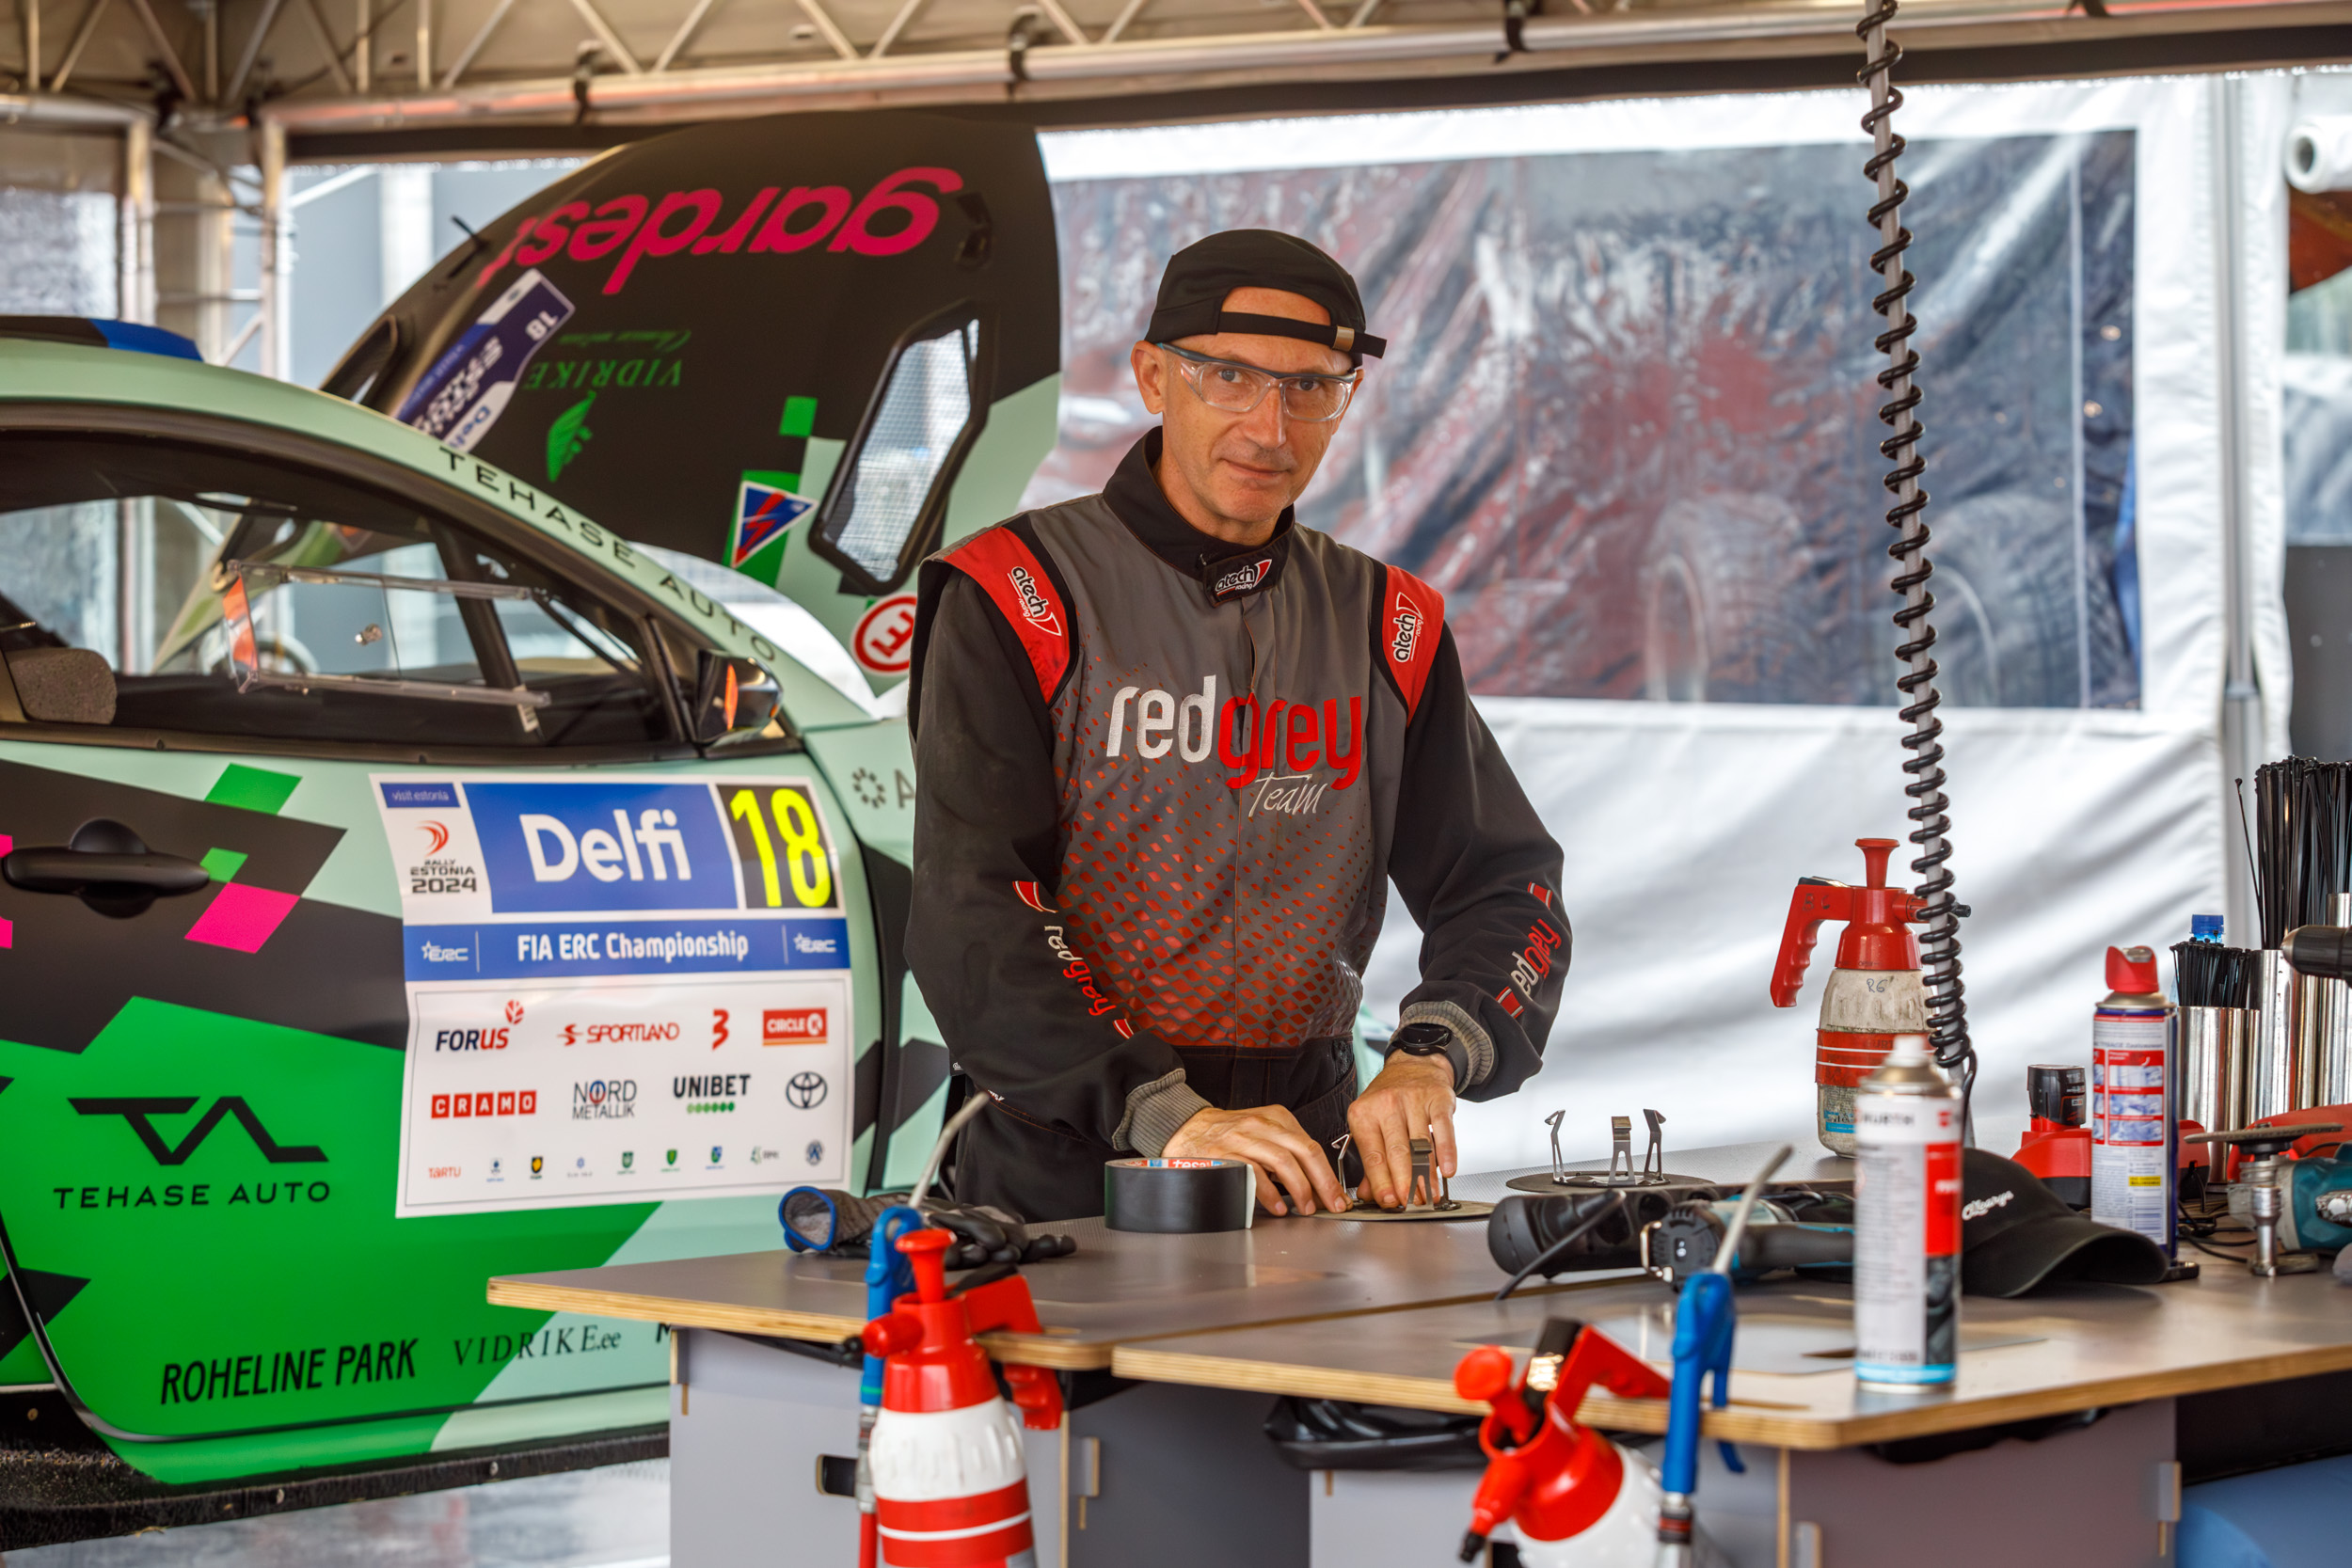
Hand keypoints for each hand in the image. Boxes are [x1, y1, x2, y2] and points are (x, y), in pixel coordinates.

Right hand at [1163, 1103, 1346, 1215]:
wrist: (1186, 1128)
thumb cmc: (1229, 1136)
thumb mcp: (1263, 1132)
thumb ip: (1287, 1150)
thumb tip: (1316, 1184)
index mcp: (1277, 1118)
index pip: (1311, 1146)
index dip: (1329, 1174)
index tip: (1337, 1196)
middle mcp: (1262, 1124)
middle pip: (1304, 1151)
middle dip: (1323, 1182)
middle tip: (1333, 1204)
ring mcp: (1243, 1137)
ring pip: (1282, 1161)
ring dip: (1300, 1188)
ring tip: (1306, 1208)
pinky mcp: (1225, 1153)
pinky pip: (1253, 1172)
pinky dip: (1269, 1193)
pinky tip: (1277, 1207)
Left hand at [1347, 1053, 1457, 1209]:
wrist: (1412, 1065)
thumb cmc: (1389, 1099)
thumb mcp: (1370, 1123)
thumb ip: (1369, 1161)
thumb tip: (1368, 1194)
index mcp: (1363, 1115)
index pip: (1372, 1156)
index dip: (1382, 1182)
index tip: (1389, 1202)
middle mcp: (1386, 1105)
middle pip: (1397, 1152)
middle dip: (1405, 1183)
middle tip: (1412, 1204)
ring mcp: (1412, 1100)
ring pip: (1421, 1145)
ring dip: (1428, 1175)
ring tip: (1431, 1196)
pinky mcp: (1437, 1098)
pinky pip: (1443, 1129)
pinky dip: (1447, 1152)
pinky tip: (1448, 1171)